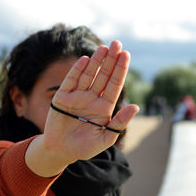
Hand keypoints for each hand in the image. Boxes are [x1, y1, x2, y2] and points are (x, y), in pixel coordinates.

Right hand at [42, 40, 138, 162]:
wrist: (60, 151)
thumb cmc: (84, 147)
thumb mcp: (105, 138)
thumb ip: (119, 123)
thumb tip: (136, 107)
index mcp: (104, 108)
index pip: (114, 85)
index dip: (120, 70)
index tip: (126, 54)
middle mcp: (92, 99)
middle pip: (103, 75)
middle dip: (110, 60)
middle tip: (117, 43)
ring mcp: (77, 96)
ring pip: (88, 75)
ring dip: (96, 61)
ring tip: (104, 47)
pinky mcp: (62, 97)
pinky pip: (71, 80)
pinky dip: (77, 70)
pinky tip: (86, 60)